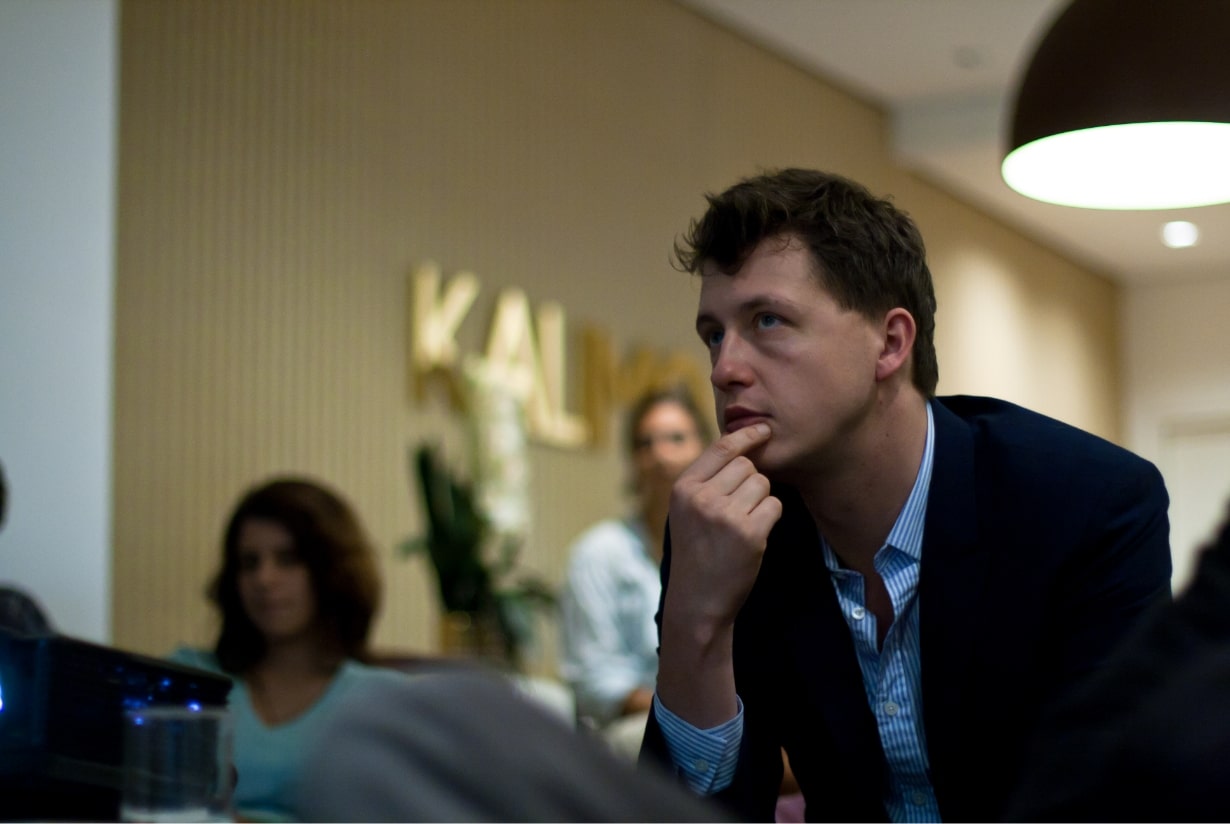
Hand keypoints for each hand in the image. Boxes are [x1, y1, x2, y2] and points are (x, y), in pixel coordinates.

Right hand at [665, 423, 781, 629]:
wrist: (697, 601)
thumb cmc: (696, 554)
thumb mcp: (687, 512)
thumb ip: (706, 481)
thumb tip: (741, 447)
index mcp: (683, 488)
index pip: (720, 448)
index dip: (746, 436)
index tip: (763, 430)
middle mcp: (701, 497)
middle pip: (746, 466)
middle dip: (751, 482)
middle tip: (740, 508)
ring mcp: (724, 515)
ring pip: (763, 484)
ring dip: (761, 500)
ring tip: (744, 523)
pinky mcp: (748, 533)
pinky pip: (774, 506)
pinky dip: (770, 517)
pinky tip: (755, 534)